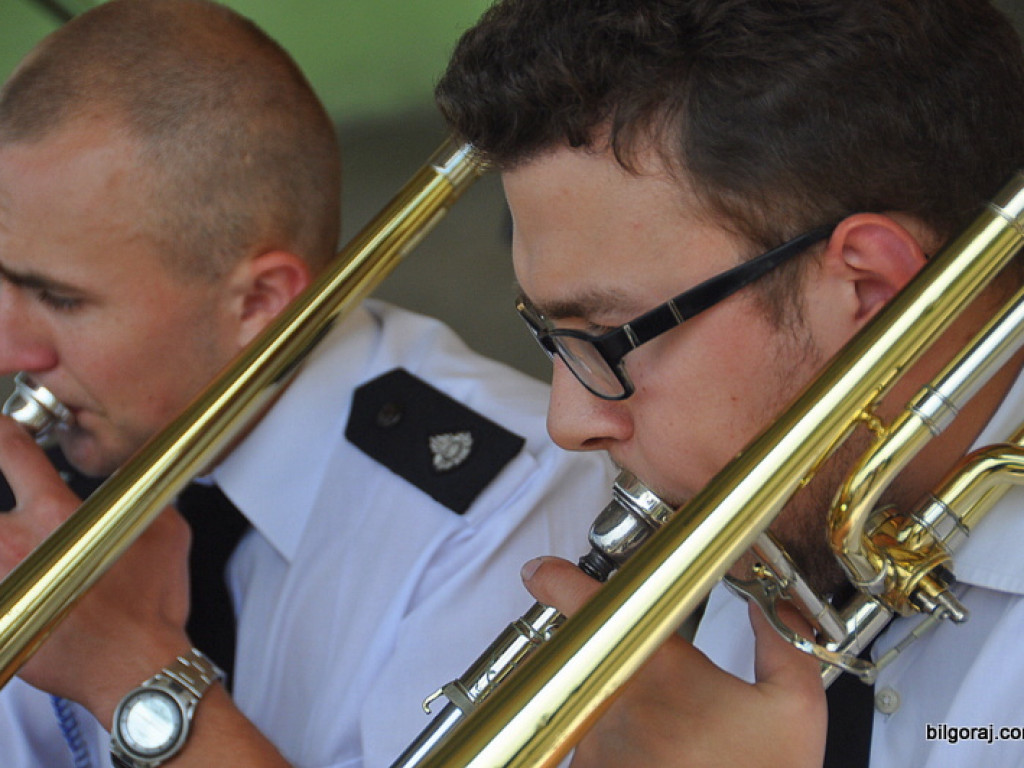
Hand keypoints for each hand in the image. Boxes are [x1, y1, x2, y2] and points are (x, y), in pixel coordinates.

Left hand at [0, 416, 191, 725]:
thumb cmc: (150, 607)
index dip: (2, 434)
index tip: (3, 433)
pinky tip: (16, 580)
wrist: (136, 667)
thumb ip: (146, 494)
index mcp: (58, 514)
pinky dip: (2, 581)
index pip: (11, 452)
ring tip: (18, 549)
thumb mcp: (168, 533)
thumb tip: (140, 474)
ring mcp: (2, 581)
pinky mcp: (1, 613)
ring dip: (3, 542)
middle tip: (14, 513)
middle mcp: (19, 543)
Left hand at [522, 556, 826, 767]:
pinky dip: (614, 745)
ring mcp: (595, 750)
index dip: (560, 583)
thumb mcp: (796, 709)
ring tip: (671, 738)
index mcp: (662, 675)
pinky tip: (658, 757)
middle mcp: (615, 709)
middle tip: (666, 694)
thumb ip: (783, 641)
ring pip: (591, 702)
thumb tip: (771, 602)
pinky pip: (587, 744)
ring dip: (619, 709)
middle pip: (594, 657)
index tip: (541, 574)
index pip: (596, 610)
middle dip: (619, 663)